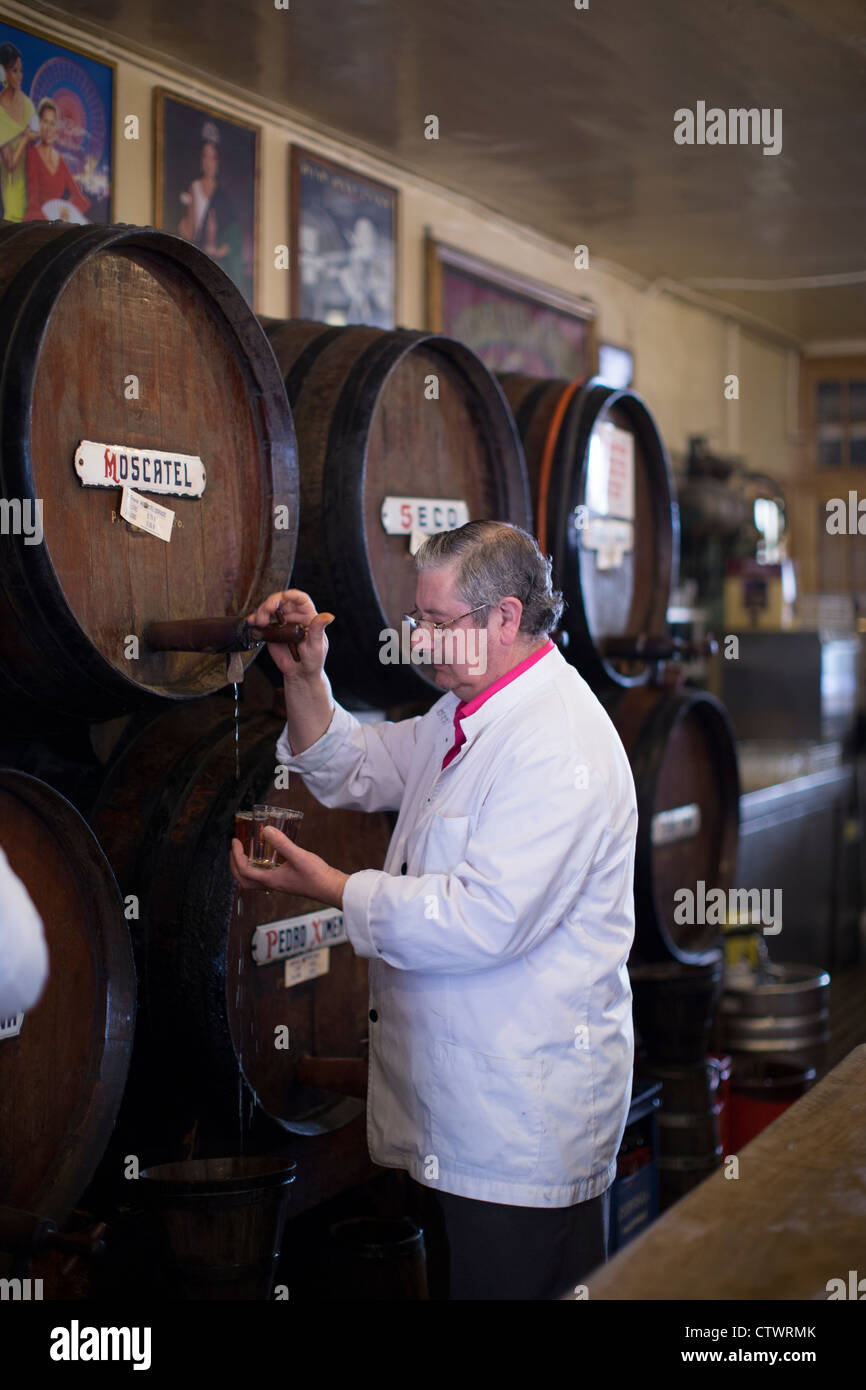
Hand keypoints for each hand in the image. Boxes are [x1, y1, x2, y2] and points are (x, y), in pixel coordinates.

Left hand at [230, 827, 347, 907]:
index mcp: (270, 879)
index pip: (244, 870)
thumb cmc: (316, 875)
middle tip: (235, 850)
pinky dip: (258, 869)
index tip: (235, 841)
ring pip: (253, 882)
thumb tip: (266, 830)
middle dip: (234, 865)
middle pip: (243, 880)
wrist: (331, 888)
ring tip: (246, 854)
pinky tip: (266, 858)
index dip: (236, 855)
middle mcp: (272, 884)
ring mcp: (278, 885)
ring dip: (244, 869)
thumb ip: (282, 843)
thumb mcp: (298, 856)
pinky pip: (264, 878)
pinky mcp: (285, 882)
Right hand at [247, 589, 333, 677]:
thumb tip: (329, 616)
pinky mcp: (271, 631)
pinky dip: (254, 620)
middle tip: (267, 610)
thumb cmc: (313, 659)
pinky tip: (252, 622)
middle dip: (272, 602)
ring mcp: (281, 623)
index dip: (292, 595)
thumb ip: (318, 629)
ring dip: (261, 611)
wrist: (301, 673)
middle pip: (281, 600)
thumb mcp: (317, 645)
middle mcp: (293, 616)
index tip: (285, 596)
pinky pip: (261, 622)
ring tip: (260, 621)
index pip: (301, 599)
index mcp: (308, 616)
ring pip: (269, 609)